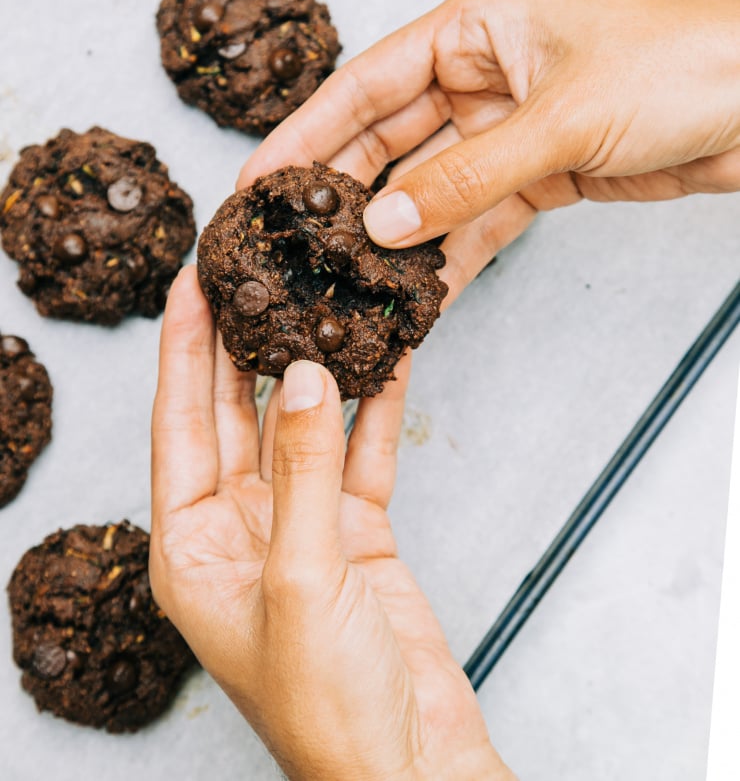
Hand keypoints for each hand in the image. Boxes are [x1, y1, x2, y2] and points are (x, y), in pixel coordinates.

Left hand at [150, 267, 514, 780]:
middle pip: (234, 414)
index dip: (183, 347)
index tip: (191, 281)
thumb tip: (302, 377)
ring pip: (301, 427)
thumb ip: (299, 470)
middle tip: (251, 272)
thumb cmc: (329, 706)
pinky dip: (372, 410)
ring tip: (319, 301)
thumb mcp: (299, 578)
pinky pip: (358, 454)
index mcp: (191, 547)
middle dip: (242, 342)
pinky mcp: (355, 533)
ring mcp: (300, 528)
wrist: (412, 763)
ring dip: (313, 370)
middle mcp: (238, 530)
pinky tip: (384, 363)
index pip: (179, 423)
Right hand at [239, 0, 739, 304]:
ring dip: (394, 236)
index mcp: (473, 30)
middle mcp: (481, 77)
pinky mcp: (537, 175)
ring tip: (345, 280)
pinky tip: (416, 292)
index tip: (260, 181)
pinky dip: (449, 256)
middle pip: (388, 142)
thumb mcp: (557, 119)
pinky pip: (476, 220)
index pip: (366, 85)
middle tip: (291, 244)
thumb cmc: (677, 69)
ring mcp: (506, 130)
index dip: (306, 134)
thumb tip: (382, 225)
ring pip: (429, 189)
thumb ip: (464, 177)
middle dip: (342, 194)